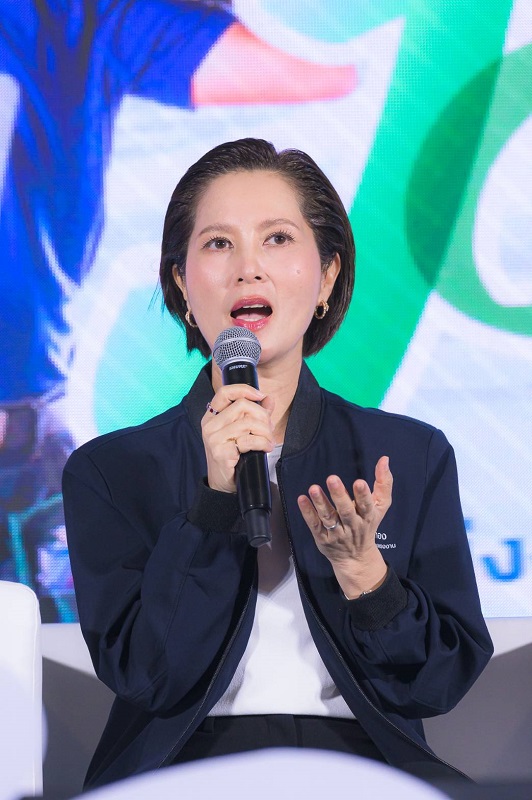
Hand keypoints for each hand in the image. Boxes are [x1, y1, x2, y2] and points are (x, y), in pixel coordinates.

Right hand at [202, 385, 274, 493]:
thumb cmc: (233, 456)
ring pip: (248, 423)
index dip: (244, 389)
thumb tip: (269, 399)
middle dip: (262, 415)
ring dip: (265, 432)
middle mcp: (209, 425)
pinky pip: (249, 440)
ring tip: (269, 441)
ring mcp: (213, 438)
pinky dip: (263, 443)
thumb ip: (255, 414)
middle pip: (242, 405)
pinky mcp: (221, 452)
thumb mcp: (242, 432)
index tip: (261, 395)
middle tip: (269, 428)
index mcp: (212, 416)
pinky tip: (266, 448)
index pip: (225, 392)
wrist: (223, 484)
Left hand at [297, 456, 391, 597]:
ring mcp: (337, 533)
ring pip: (328, 517)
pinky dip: (307, 513)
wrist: (356, 558)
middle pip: (345, 511)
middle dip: (339, 495)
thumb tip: (385, 459)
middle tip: (332, 478)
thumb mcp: (380, 506)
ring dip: (320, 502)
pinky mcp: (322, 538)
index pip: (366, 505)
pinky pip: (314, 524)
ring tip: (313, 488)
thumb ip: (384, 483)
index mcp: (368, 516)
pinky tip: (302, 499)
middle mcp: (352, 525)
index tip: (359, 482)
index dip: (363, 495)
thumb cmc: (368, 525)